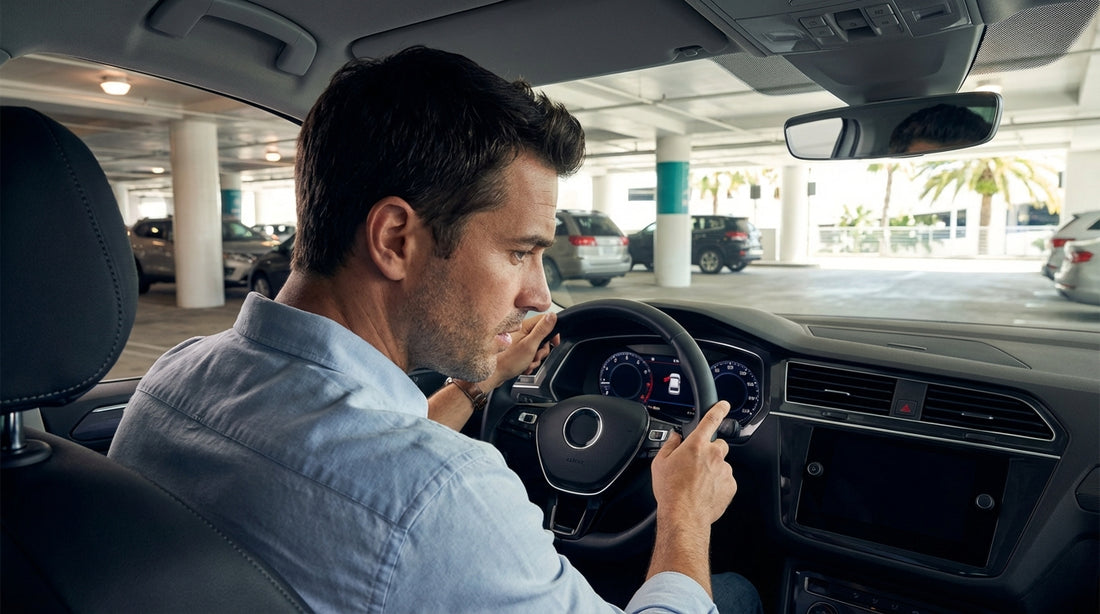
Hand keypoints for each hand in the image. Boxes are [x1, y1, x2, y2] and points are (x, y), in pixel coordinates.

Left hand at [481, 312, 558, 389]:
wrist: (491, 375)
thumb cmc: (506, 361)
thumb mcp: (529, 345)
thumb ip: (542, 330)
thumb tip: (552, 316)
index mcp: (524, 326)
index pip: (545, 321)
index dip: (552, 332)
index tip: (554, 342)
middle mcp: (520, 331)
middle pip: (542, 337)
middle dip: (541, 351)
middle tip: (535, 356)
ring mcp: (517, 341)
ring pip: (536, 348)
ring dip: (534, 359)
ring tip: (526, 363)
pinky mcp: (515, 350)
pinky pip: (528, 355)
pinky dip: (528, 362)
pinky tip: (522, 366)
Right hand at [651, 401, 736, 525]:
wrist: (683, 515)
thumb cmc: (670, 490)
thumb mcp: (660, 463)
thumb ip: (669, 445)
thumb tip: (675, 437)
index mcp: (696, 445)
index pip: (711, 420)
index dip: (718, 409)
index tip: (724, 405)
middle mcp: (713, 455)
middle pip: (718, 445)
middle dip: (710, 451)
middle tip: (697, 464)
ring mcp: (724, 470)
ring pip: (721, 464)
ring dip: (713, 469)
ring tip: (698, 483)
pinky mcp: (730, 485)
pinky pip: (726, 480)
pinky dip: (718, 484)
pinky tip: (704, 491)